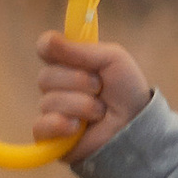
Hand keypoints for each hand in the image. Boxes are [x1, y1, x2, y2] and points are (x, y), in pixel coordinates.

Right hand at [34, 31, 151, 156]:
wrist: (137, 126)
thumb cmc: (127, 91)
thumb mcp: (113, 59)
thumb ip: (82, 49)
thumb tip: (49, 40)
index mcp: (69, 62)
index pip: (44, 48)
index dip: (51, 48)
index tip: (64, 50)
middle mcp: (56, 86)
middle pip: (45, 77)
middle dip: (78, 82)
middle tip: (100, 88)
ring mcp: (52, 111)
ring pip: (48, 102)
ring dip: (81, 105)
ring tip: (100, 112)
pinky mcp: (50, 136)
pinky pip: (40, 126)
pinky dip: (60, 125)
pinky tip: (77, 128)